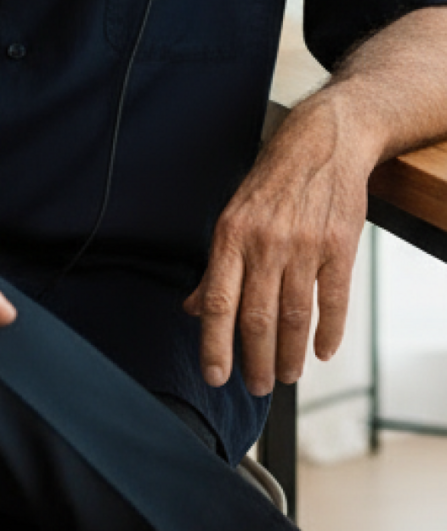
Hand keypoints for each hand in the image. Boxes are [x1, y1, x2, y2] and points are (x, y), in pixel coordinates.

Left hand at [182, 95, 370, 395]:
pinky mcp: (339, 245)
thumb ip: (215, 267)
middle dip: (255, 361)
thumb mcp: (232, 217)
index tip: (216, 377)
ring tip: (288, 374)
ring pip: (294, 316)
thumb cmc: (272, 184)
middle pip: (257, 318)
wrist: (321, 144)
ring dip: (291, 354)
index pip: (218, 302)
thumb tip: (191, 308)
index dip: (215, 344)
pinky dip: (329, 333)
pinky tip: (322, 351)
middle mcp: (264, 242)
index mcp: (230, 235)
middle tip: (258, 386)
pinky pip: (333, 300)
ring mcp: (304, 245)